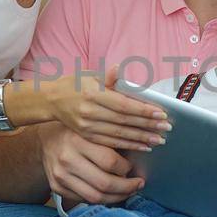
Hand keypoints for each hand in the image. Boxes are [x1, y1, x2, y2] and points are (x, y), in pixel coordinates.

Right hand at [37, 122, 143, 205]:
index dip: (127, 168)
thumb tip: (142, 153)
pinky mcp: (56, 187)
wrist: (46, 139)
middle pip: (105, 183)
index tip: (134, 168)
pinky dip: (101, 200)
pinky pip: (84, 200)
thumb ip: (112, 141)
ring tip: (128, 191)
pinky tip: (110, 194)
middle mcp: (67, 159)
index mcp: (78, 140)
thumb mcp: (93, 130)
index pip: (110, 161)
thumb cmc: (77, 133)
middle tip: (138, 184)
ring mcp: (60, 176)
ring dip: (117, 197)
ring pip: (96, 197)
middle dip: (127, 187)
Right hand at [41, 64, 169, 150]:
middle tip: (166, 128)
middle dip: (147, 125)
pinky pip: (111, 143)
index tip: (161, 113)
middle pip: (124, 121)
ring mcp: (87, 126)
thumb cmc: (74, 84)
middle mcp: (89, 111)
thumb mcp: (89, 75)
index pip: (123, 104)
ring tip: (159, 140)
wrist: (50, 100)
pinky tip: (143, 147)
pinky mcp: (87, 136)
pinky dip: (129, 146)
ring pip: (119, 135)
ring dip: (141, 138)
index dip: (143, 110)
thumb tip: (118, 69)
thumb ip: (107, 77)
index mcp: (93, 93)